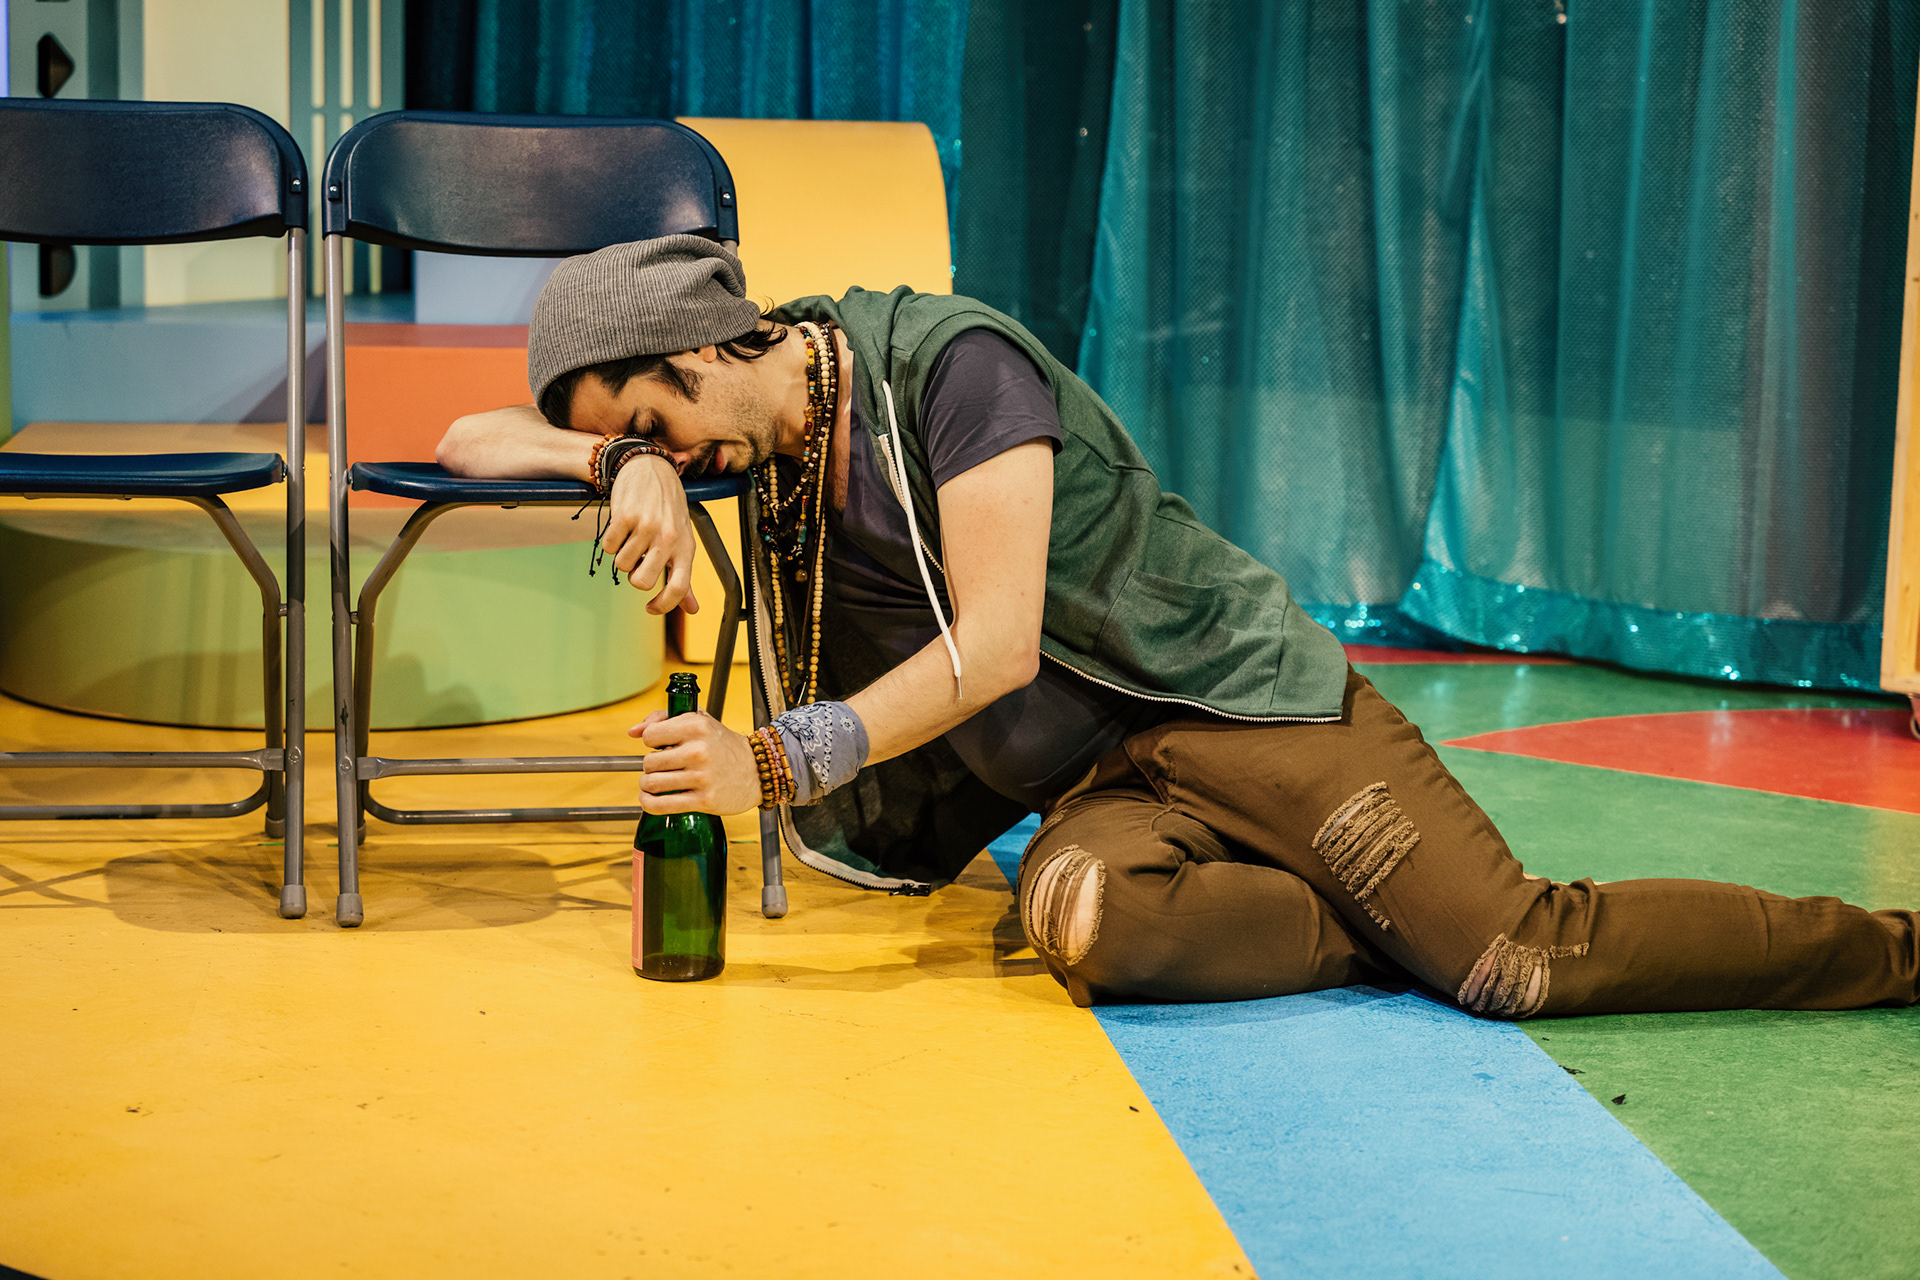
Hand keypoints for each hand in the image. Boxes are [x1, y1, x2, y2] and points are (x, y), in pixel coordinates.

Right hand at [605, 455, 701, 615]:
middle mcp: (668, 538)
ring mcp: (646, 526)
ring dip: (622, 554)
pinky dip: (611, 541)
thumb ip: (684, 576)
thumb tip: (693, 609)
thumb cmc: (668, 509)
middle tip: (639, 558)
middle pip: (641, 582)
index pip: (679, 587)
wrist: (651, 468)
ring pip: (622, 565)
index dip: (664, 605)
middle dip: (635, 575)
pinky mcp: (625, 516)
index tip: (651, 608)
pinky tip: (622, 526)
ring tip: (633, 535)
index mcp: (686, 547)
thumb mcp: (683, 540)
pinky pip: (608, 547)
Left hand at [630, 708, 759, 814]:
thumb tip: (633, 731)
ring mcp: (701, 777)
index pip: (650, 736)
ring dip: (648, 785)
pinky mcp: (704, 800)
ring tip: (656, 783)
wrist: (757, 770)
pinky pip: (661, 805)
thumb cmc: (724, 745)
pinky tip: (650, 799)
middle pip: (648, 762)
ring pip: (651, 783)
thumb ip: (663, 719)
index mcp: (696, 726)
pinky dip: (649, 804)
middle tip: (662, 767)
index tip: (662, 746)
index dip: (652, 742)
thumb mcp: (698, 720)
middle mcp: (699, 751)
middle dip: (651, 766)